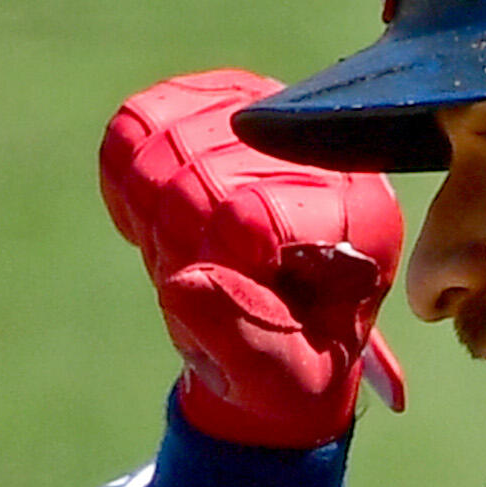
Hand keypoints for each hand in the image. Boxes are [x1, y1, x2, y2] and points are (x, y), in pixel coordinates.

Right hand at [99, 69, 404, 449]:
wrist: (263, 342)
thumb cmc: (284, 368)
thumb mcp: (278, 376)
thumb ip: (241, 337)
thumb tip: (185, 283)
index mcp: (357, 222)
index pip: (255, 210)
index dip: (203, 253)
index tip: (202, 282)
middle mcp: (321, 158)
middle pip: (202, 168)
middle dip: (174, 235)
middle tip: (193, 275)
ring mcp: (267, 126)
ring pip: (165, 135)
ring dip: (151, 206)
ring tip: (182, 247)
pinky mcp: (217, 110)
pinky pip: (139, 123)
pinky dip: (128, 177)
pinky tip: (159, 215)